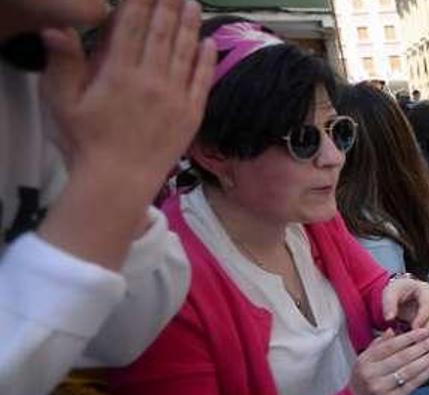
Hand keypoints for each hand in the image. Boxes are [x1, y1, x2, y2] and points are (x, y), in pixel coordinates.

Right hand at [41, 0, 214, 196]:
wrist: (118, 182)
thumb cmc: (85, 142)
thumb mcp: (62, 101)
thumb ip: (63, 63)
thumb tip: (57, 28)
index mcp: (119, 73)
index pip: (132, 26)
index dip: (140, 2)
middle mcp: (151, 80)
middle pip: (162, 33)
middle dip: (168, 6)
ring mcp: (175, 97)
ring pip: (185, 52)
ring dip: (190, 25)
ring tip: (193, 3)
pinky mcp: (191, 115)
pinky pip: (202, 81)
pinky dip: (206, 60)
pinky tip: (210, 43)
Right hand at [349, 329, 428, 394]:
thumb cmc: (363, 381)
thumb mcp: (364, 361)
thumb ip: (378, 345)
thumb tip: (392, 330)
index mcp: (365, 362)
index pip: (390, 346)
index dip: (409, 337)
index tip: (424, 331)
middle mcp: (372, 375)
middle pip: (402, 357)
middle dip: (423, 346)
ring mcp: (382, 388)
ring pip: (410, 370)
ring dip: (428, 359)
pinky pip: (413, 383)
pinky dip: (427, 373)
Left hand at [382, 277, 428, 339]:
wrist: (400, 297)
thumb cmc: (397, 293)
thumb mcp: (390, 293)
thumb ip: (389, 304)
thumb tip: (389, 318)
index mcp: (425, 290)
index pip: (428, 305)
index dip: (422, 317)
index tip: (414, 328)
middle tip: (418, 340)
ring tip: (422, 344)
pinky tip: (425, 345)